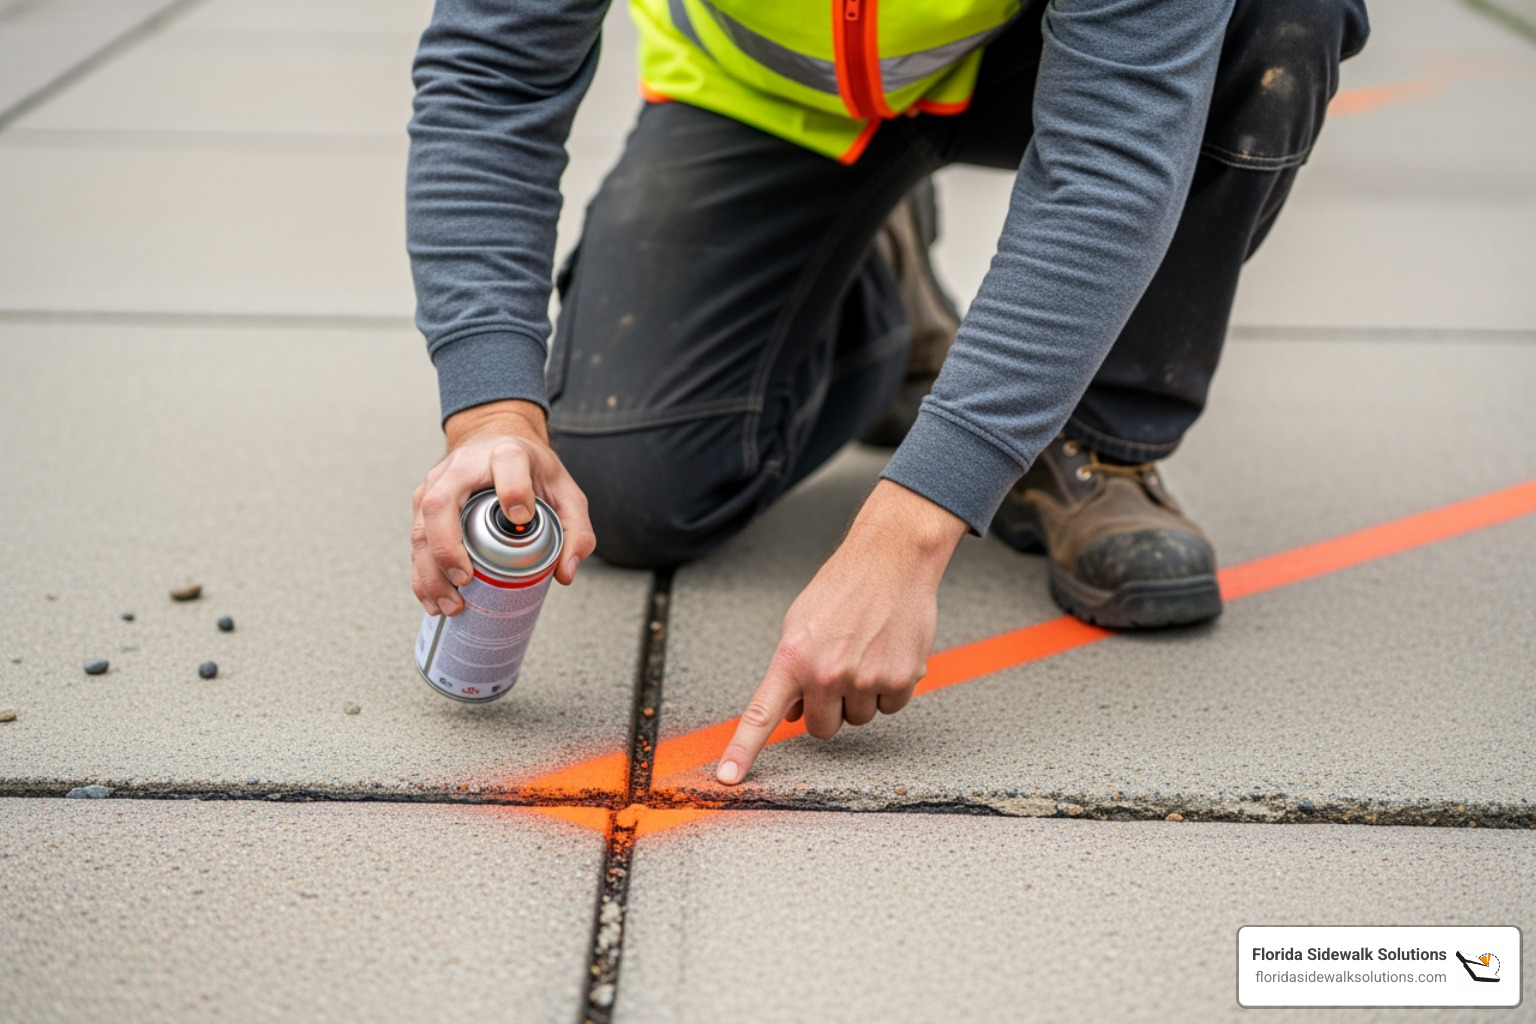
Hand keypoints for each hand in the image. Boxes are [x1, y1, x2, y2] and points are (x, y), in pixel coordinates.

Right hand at [411, 399, 596, 615]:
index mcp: (504, 453)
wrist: (495, 442)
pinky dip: (422, 575)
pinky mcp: (422, 505)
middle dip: (448, 548)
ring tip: (452, 603)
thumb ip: (576, 530)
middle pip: (441, 504)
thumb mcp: (564, 492)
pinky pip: (415, 543)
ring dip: (431, 571)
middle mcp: (462, 467)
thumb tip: (565, 572)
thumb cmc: (529, 469)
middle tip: (466, 580)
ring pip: (421, 528)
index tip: (521, 519)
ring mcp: (436, 485)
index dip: (513, 489)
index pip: (506, 462)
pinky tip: (434, 600)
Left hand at [716, 480, 966, 784]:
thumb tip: (793, 715)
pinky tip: (888, 653)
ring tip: (866, 652)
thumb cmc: (843, 587)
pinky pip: (890, 707)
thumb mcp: (800, 624)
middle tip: (838, 674)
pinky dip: (891, 688)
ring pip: (859, 718)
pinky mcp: (899, 678)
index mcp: (792, 658)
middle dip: (829, 710)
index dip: (743, 751)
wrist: (892, 559)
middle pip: (822, 729)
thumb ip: (792, 671)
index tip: (728, 779)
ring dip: (862, 696)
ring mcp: (864, 678)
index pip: (761, 715)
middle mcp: (826, 672)